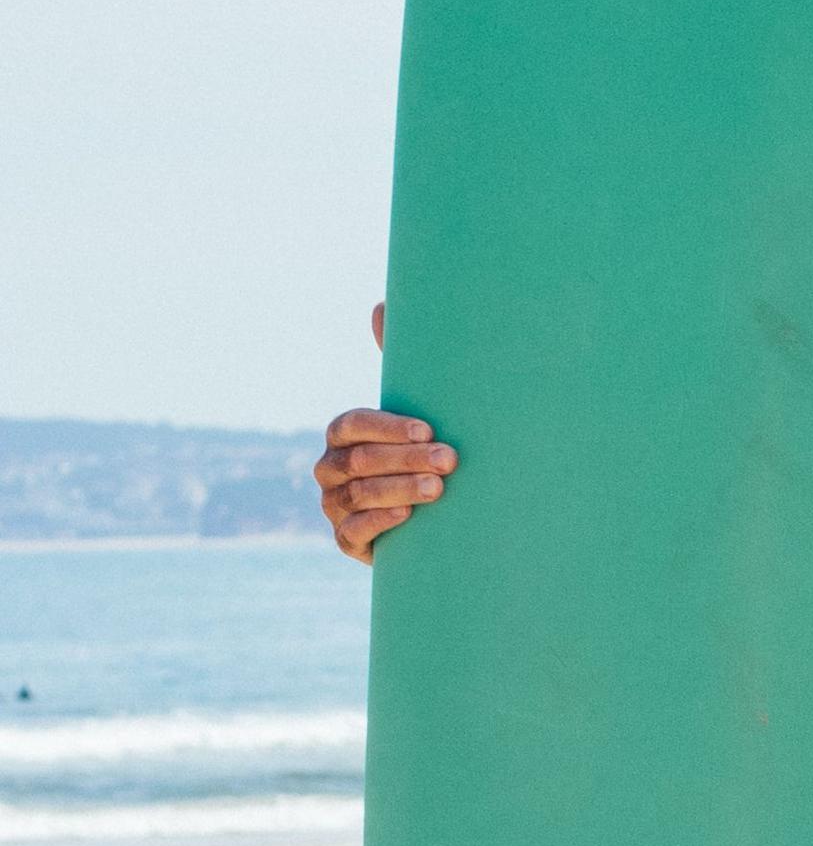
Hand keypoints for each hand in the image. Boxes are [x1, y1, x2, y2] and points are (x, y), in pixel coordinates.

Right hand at [317, 310, 453, 555]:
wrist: (428, 516)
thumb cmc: (421, 453)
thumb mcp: (416, 412)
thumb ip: (401, 365)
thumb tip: (380, 305)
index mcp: (342, 435)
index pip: (351, 424)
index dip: (387, 426)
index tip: (429, 429)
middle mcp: (329, 468)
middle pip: (359, 460)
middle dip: (406, 459)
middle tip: (450, 460)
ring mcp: (333, 505)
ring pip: (357, 495)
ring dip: (399, 488)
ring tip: (438, 489)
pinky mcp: (345, 540)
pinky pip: (352, 532)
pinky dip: (379, 523)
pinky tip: (409, 516)